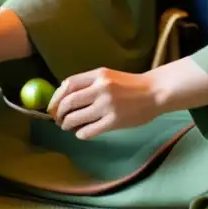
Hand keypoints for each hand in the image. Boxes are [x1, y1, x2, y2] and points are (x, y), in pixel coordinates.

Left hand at [47, 67, 161, 139]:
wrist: (155, 92)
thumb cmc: (130, 85)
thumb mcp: (108, 76)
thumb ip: (89, 83)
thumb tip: (65, 95)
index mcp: (98, 75)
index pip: (68, 84)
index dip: (56, 97)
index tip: (52, 106)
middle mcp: (101, 88)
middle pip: (69, 102)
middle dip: (58, 113)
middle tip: (57, 119)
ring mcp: (107, 106)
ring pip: (76, 118)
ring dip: (67, 124)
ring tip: (67, 126)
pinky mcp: (114, 122)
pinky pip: (89, 130)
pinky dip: (80, 133)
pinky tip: (81, 133)